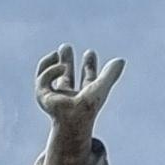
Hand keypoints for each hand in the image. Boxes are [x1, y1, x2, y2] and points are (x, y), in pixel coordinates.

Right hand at [34, 44, 123, 164]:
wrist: (74, 118)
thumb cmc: (88, 106)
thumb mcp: (101, 86)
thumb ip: (110, 74)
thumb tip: (121, 60)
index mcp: (84, 96)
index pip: (87, 79)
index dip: (89, 66)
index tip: (90, 52)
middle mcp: (69, 96)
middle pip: (67, 76)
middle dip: (66, 61)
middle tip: (65, 46)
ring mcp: (55, 96)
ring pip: (51, 76)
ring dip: (54, 63)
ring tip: (59, 49)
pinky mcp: (42, 95)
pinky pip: (43, 77)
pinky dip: (52, 70)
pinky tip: (61, 67)